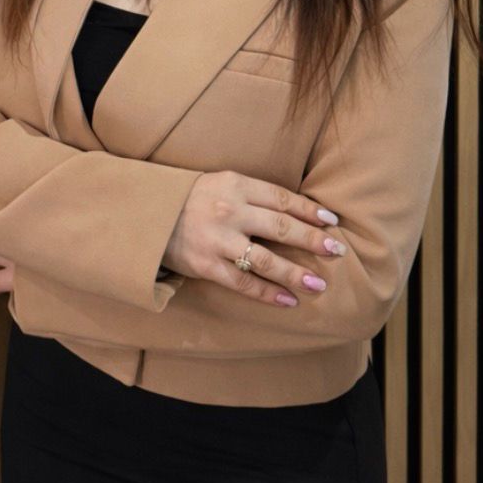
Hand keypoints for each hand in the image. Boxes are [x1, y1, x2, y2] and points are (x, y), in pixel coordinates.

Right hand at [161, 171, 345, 307]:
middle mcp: (229, 211)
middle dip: (313, 240)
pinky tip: (289, 300)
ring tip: (319, 284)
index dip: (309, 211)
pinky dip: (269, 293)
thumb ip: (251, 194)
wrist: (145, 215)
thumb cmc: (188, 198)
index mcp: (235, 185)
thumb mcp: (219, 182)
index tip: (331, 221)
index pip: (282, 198)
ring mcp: (218, 240)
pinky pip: (244, 283)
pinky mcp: (206, 266)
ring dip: (296, 273)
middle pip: (281, 227)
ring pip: (267, 260)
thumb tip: (294, 211)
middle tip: (336, 251)